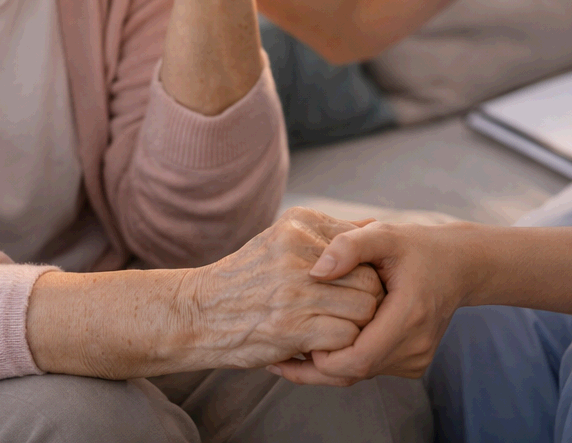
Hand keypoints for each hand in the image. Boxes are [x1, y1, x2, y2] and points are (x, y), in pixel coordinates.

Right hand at [180, 207, 385, 370]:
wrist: (197, 313)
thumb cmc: (246, 280)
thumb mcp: (279, 239)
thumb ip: (324, 235)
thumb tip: (375, 227)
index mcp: (299, 224)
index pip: (363, 245)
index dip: (369, 271)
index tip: (357, 288)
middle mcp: (298, 250)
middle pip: (370, 277)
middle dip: (369, 300)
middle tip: (352, 315)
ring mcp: (295, 288)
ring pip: (365, 307)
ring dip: (358, 326)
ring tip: (339, 330)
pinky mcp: (292, 326)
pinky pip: (346, 336)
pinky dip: (341, 347)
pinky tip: (323, 346)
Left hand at [271, 221, 471, 385]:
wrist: (460, 265)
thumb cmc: (419, 246)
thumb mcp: (384, 234)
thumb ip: (349, 246)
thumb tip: (315, 270)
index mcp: (409, 317)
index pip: (356, 359)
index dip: (322, 356)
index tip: (296, 338)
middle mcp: (415, 346)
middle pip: (353, 374)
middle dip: (315, 367)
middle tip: (281, 352)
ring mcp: (416, 359)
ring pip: (360, 375)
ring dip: (329, 363)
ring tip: (297, 343)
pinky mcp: (413, 363)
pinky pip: (371, 369)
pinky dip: (346, 359)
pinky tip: (325, 340)